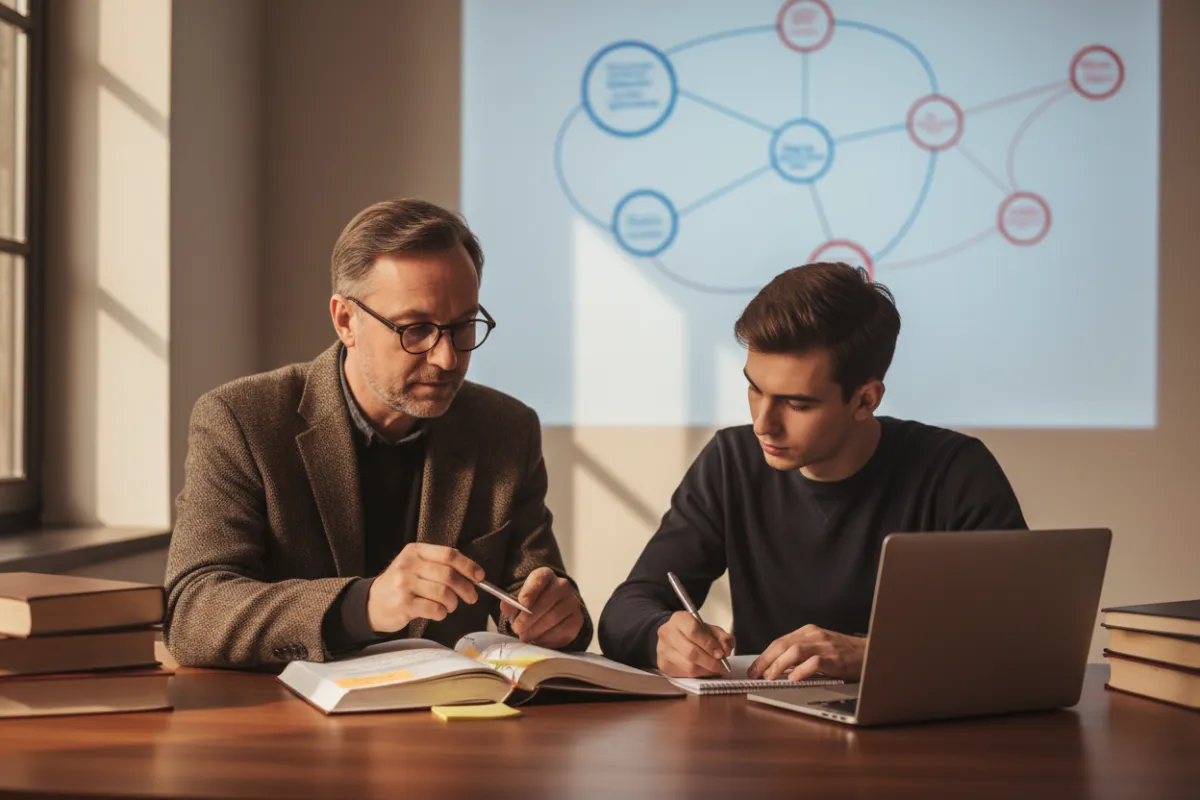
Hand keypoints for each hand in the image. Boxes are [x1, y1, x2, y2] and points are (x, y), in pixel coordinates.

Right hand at [366, 543, 482, 632]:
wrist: (371, 603)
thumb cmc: (400, 584)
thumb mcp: (415, 565)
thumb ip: (438, 564)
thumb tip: (471, 572)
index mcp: (415, 551)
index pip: (449, 554)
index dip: (468, 566)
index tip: (479, 576)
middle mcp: (409, 565)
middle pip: (448, 575)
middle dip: (465, 588)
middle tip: (471, 597)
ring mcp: (404, 584)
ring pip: (443, 592)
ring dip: (453, 603)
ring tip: (451, 606)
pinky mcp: (403, 604)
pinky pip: (433, 608)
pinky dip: (442, 613)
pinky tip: (439, 613)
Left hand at [500, 567, 584, 648]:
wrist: (552, 610)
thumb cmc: (531, 604)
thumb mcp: (518, 599)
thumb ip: (510, 603)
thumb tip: (507, 606)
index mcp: (545, 575)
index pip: (539, 579)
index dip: (530, 591)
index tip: (522, 604)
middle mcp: (562, 585)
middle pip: (546, 602)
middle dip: (528, 618)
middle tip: (517, 629)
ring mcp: (572, 602)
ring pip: (553, 618)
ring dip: (536, 631)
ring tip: (525, 636)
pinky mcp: (577, 620)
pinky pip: (562, 631)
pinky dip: (547, 639)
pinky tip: (538, 640)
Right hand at [655, 611, 734, 677]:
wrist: (673, 636)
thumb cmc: (693, 632)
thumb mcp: (709, 629)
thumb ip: (722, 637)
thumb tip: (726, 650)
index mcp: (679, 619)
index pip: (693, 631)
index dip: (709, 644)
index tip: (721, 653)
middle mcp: (667, 633)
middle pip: (691, 652)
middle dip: (710, 662)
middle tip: (722, 665)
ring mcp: (663, 650)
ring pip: (688, 666)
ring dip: (706, 670)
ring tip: (715, 669)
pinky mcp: (663, 664)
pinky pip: (685, 674)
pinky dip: (698, 675)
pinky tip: (704, 670)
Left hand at [747, 625, 865, 680]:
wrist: (873, 653)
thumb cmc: (846, 654)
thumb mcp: (820, 647)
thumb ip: (801, 654)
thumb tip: (777, 669)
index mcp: (808, 632)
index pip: (779, 641)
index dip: (764, 656)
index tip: (754, 668)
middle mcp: (814, 635)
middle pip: (782, 645)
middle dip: (765, 660)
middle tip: (755, 675)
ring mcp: (825, 645)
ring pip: (794, 651)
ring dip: (778, 665)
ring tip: (769, 678)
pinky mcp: (835, 658)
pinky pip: (814, 663)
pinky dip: (801, 671)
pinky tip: (793, 679)